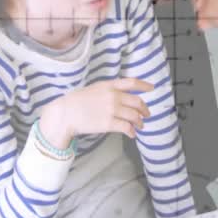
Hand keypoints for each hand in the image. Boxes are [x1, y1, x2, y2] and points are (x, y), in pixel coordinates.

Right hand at [40, 78, 154, 147]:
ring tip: (140, 126)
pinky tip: (132, 134)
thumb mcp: (94, 88)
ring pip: (134, 116)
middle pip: (137, 102)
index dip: (144, 85)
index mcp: (109, 85)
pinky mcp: (109, 123)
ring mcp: (112, 109)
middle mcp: (113, 96)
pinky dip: (132, 132)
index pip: (132, 83)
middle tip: (146, 115)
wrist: (66, 113)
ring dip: (140, 122)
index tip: (152, 88)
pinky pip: (127, 127)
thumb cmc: (77, 101)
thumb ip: (109, 90)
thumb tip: (121, 95)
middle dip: (144, 109)